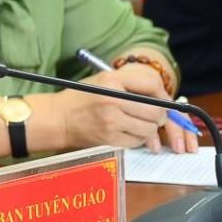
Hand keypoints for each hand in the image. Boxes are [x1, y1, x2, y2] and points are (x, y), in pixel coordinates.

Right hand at [50, 68, 178, 151]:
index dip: (163, 94)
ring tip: (138, 125)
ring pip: (149, 128)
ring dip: (149, 129)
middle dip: (159, 116)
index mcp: (112, 80)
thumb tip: (164, 96)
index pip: (152, 84)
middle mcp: (113, 99)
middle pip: (155, 110)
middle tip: (154, 116)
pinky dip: (137, 139)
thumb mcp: (103, 81)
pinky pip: (137, 141)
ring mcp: (111, 120)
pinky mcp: (109, 137)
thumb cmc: (82, 98)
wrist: (58, 118)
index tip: (162, 100)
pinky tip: (127, 133)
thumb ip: (131, 84)